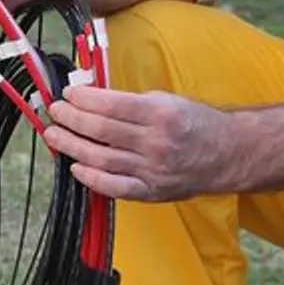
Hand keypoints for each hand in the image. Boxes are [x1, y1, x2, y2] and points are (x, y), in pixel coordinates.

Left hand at [45, 85, 237, 201]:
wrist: (228, 154)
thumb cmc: (196, 124)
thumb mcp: (168, 100)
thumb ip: (132, 102)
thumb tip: (93, 99)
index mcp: (160, 114)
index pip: (110, 105)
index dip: (83, 99)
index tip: (68, 93)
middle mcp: (156, 142)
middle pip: (101, 131)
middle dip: (71, 119)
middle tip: (55, 112)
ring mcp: (152, 170)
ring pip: (102, 159)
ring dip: (72, 146)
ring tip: (55, 136)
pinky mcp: (151, 191)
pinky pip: (114, 187)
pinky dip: (92, 178)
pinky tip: (76, 167)